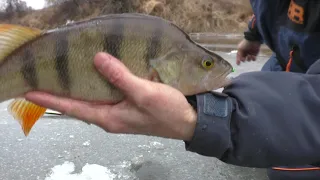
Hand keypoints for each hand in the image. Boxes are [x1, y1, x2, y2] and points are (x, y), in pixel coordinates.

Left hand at [25, 52, 196, 140]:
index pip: (73, 108)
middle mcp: (110, 116)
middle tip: (42, 80)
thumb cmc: (167, 112)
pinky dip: (95, 84)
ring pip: (92, 98)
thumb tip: (98, 60)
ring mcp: (119, 111)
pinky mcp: (128, 104)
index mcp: (109, 117)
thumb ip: (121, 78)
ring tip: (60, 77)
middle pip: (79, 104)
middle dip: (59, 94)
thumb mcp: (144, 94)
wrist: (189, 120)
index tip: (30, 92)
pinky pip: (105, 93)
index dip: (51, 100)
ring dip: (76, 88)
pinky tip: (93, 75)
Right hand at [236, 39, 260, 64]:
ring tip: (249, 56)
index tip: (238, 64)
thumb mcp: (240, 48)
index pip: (239, 56)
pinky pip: (253, 59)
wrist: (254, 40)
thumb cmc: (246, 44)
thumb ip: (239, 54)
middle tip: (244, 59)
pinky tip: (253, 56)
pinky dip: (253, 58)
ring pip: (248, 60)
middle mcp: (245, 52)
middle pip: (243, 59)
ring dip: (248, 59)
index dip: (238, 60)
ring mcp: (250, 53)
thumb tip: (240, 60)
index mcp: (241, 51)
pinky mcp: (255, 54)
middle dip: (243, 59)